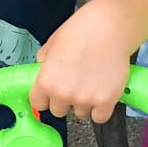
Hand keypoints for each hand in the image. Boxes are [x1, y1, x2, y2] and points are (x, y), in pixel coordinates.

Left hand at [29, 0, 132, 124]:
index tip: (51, 94)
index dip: (45, 98)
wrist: (109, 28)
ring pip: (80, 114)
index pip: (38, 104)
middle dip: (65, 101)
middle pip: (59, 111)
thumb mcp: (52, 44)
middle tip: (75, 85)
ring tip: (91, 84)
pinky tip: (102, 95)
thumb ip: (44, 62)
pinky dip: (101, 110)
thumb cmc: (80, 31)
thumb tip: (43, 70)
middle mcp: (63, 94)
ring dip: (84, 104)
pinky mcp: (106, 101)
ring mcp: (85, 99)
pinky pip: (99, 117)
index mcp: (45, 81)